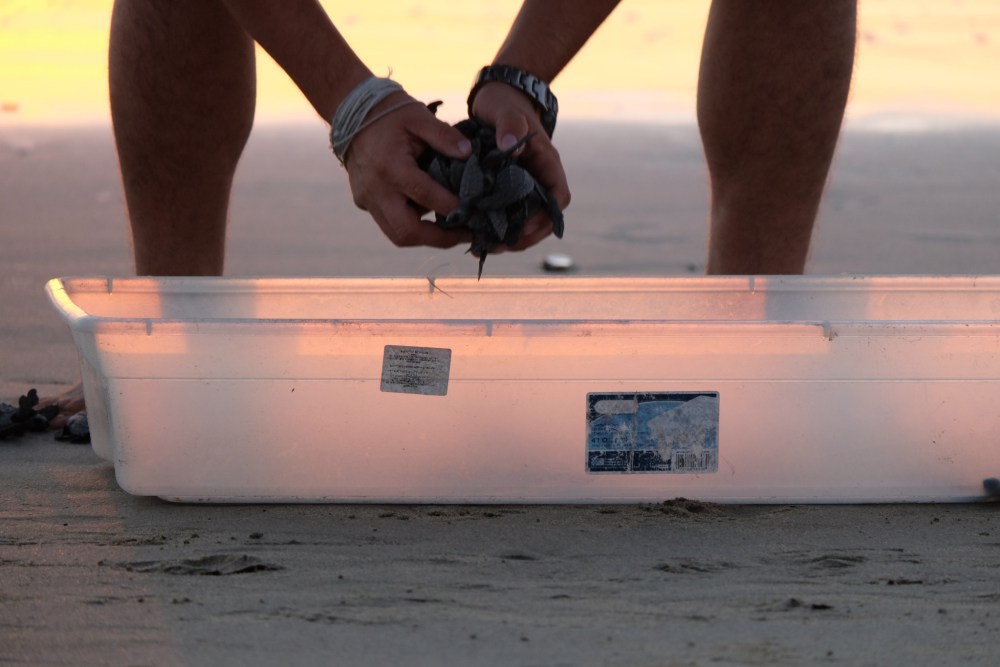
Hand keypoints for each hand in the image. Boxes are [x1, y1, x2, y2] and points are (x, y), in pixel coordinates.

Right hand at [344, 93, 473, 247]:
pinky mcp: (363, 202)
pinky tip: (431, 218)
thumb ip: (444, 136)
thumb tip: (468, 155)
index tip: (476, 215)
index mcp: (391, 167)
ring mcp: (366, 198)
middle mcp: (376, 189)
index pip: (426, 196)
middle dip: (439, 239)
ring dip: (425, 237)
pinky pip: (388, 223)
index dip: (452, 208)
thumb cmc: (390, 113)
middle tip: (466, 234)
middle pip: (407, 231)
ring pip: (396, 234)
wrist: (351, 112)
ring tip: (453, 231)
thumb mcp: (419, 117)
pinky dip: (411, 226)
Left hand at [470, 82, 570, 251]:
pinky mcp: (505, 189)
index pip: (557, 198)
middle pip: (542, 218)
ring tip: (483, 247)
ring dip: (507, 237)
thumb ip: (510, 125)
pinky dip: (494, 227)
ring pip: (523, 221)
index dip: (544, 217)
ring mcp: (523, 186)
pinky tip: (475, 236)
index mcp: (547, 164)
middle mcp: (538, 179)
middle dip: (523, 236)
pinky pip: (506, 214)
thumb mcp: (505, 110)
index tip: (522, 227)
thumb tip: (510, 147)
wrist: (495, 98)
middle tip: (496, 246)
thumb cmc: (504, 103)